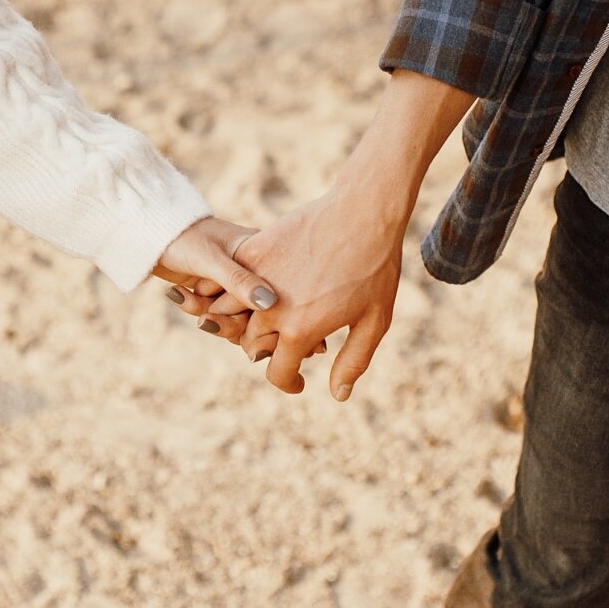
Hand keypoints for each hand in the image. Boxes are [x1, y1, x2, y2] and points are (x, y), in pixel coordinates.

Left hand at [152, 216, 278, 323]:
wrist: (149, 232)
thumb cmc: (183, 237)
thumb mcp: (210, 259)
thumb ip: (238, 281)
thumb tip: (269, 303)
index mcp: (260, 253)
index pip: (270, 294)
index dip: (253, 314)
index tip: (228, 316)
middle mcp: (251, 268)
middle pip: (252, 310)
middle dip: (224, 318)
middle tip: (203, 318)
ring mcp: (232, 279)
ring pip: (231, 313)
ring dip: (205, 311)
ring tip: (182, 296)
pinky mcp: (215, 287)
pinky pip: (214, 310)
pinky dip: (195, 306)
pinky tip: (176, 292)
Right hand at [213, 179, 403, 397]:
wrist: (363, 212)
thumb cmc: (375, 268)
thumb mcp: (373, 322)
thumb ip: (352, 362)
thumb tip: (338, 395)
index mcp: (300, 331)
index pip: (277, 373)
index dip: (288, 382)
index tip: (297, 380)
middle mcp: (272, 308)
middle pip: (253, 344)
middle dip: (268, 351)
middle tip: (286, 346)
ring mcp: (258, 277)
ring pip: (233, 313)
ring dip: (245, 321)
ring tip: (265, 320)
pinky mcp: (253, 250)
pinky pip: (233, 278)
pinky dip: (237, 289)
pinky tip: (255, 288)